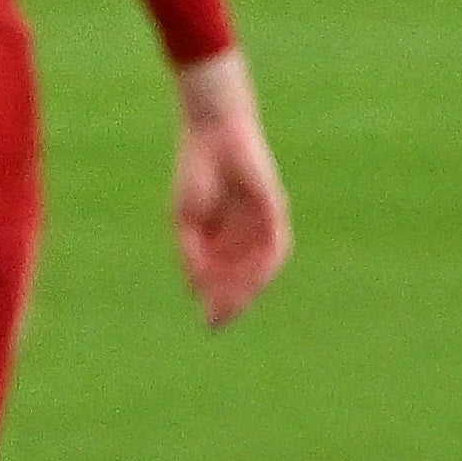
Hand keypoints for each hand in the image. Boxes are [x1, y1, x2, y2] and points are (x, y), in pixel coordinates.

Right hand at [169, 50, 294, 327]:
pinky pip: (277, 247)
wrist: (213, 136)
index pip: (222, 279)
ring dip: (247, 288)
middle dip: (231, 301)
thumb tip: (195, 289)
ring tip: (234, 304)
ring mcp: (261, 226)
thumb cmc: (195, 173)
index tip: (209, 324)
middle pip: (242, 279)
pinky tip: (255, 280)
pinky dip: (266, 266)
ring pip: (260, 268)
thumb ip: (191, 253)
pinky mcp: (275, 212)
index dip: (216, 302)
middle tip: (220, 321)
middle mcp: (243, 236)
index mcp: (220, 238)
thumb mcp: (185, 221)